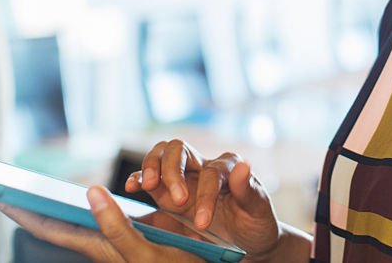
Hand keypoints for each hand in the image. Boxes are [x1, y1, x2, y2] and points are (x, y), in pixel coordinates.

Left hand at [0, 186, 199, 262]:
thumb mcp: (145, 252)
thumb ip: (117, 226)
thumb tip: (89, 191)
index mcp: (98, 246)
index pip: (48, 227)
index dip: (22, 212)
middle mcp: (99, 242)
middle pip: (54, 222)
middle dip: (28, 206)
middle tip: (3, 186)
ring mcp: (112, 239)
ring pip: (71, 220)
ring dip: (49, 205)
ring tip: (29, 191)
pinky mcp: (129, 234)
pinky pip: (94, 216)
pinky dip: (80, 204)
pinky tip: (78, 198)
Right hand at [126, 139, 281, 256]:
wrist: (247, 242)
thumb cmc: (256, 224)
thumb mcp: (258, 211)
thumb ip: (249, 190)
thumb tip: (243, 165)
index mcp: (228, 167)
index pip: (211, 173)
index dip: (206, 196)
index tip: (203, 223)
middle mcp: (203, 166)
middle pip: (180, 150)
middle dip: (174, 172)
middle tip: (178, 201)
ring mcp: (184, 177)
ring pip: (162, 155)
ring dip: (152, 167)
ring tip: (148, 185)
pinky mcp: (168, 192)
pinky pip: (150, 177)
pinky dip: (139, 177)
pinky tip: (132, 186)